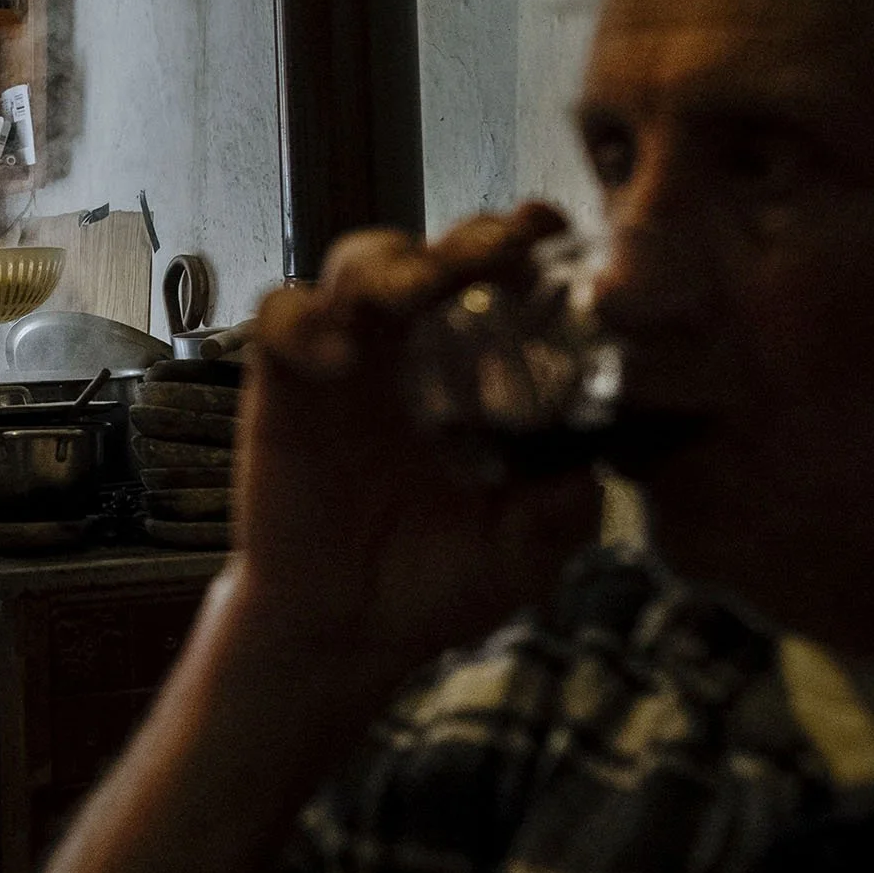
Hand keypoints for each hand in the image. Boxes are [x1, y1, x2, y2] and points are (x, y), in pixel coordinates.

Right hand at [232, 203, 601, 688]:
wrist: (347, 638)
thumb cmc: (432, 586)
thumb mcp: (522, 553)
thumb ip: (562, 512)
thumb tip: (594, 468)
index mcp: (460, 375)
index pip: (489, 284)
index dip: (519, 248)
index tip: (555, 235)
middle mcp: (399, 355)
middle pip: (424, 252)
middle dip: (461, 240)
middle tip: (496, 251)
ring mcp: (337, 367)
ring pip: (351, 265)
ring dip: (386, 263)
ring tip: (416, 290)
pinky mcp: (279, 391)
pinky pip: (278, 321)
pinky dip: (304, 322)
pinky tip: (338, 361)